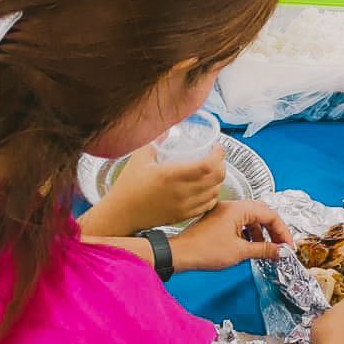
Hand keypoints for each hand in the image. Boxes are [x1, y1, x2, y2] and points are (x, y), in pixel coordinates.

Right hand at [107, 141, 225, 231]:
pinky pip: (208, 206)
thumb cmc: (128, 187)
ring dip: (218, 180)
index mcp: (171, 175)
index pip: (207, 165)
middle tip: (217, 157)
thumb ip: (154, 141)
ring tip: (213, 171)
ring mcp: (184, 206)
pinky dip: (213, 195)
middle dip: (222, 164)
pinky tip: (208, 189)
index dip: (218, 155)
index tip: (217, 147)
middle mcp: (181, 192)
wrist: (121, 215)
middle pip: (216, 178)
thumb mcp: (139, 158)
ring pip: (215, 192)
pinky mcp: (183, 216)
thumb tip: (166, 128)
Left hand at [170, 199, 292, 272]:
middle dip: (274, 231)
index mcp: (239, 209)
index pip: (271, 214)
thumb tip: (282, 251)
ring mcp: (225, 212)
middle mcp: (233, 206)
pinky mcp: (219, 220)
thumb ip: (264, 250)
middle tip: (281, 246)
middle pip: (262, 214)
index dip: (282, 231)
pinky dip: (249, 233)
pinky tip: (250, 246)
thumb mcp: (240, 252)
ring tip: (267, 249)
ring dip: (261, 233)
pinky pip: (240, 223)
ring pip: (251, 219)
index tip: (288, 246)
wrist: (180, 254)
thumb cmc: (206, 250)